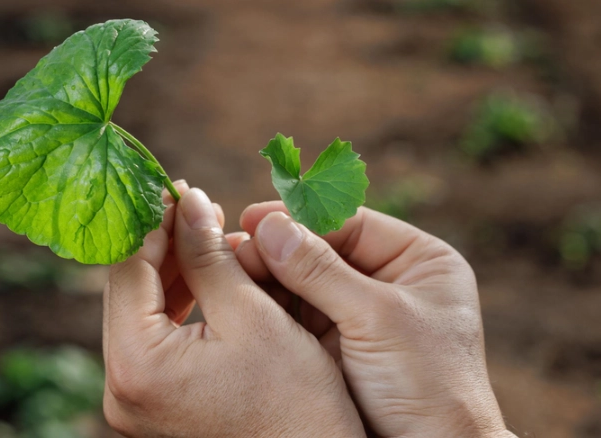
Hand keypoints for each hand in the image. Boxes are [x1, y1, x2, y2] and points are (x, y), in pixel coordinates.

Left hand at [102, 187, 365, 437]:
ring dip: (172, 270)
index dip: (153, 221)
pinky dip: (178, 304)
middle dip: (164, 244)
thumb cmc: (297, 400)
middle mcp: (120, 388)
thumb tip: (188, 201)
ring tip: (205, 233)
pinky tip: (205, 275)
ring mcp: (133, 400)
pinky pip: (153, 338)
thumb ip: (209, 255)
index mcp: (137, 364)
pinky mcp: (152, 403)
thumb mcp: (253, 315)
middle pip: (128, 291)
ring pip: (140, 312)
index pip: (128, 269)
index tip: (177, 186)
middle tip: (196, 204)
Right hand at [230, 202, 513, 436]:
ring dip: (266, 276)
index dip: (300, 218)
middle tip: (232, 246)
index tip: (253, 218)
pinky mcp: (335, 345)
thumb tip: (271, 227)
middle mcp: (388, 282)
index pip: (350, 224)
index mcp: (418, 262)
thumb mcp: (377, 319)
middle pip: (321, 251)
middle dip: (277, 249)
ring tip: (227, 269)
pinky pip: (295, 316)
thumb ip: (322, 271)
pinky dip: (268, 307)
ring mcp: (360, 315)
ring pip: (302, 283)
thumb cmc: (429, 387)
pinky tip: (239, 297)